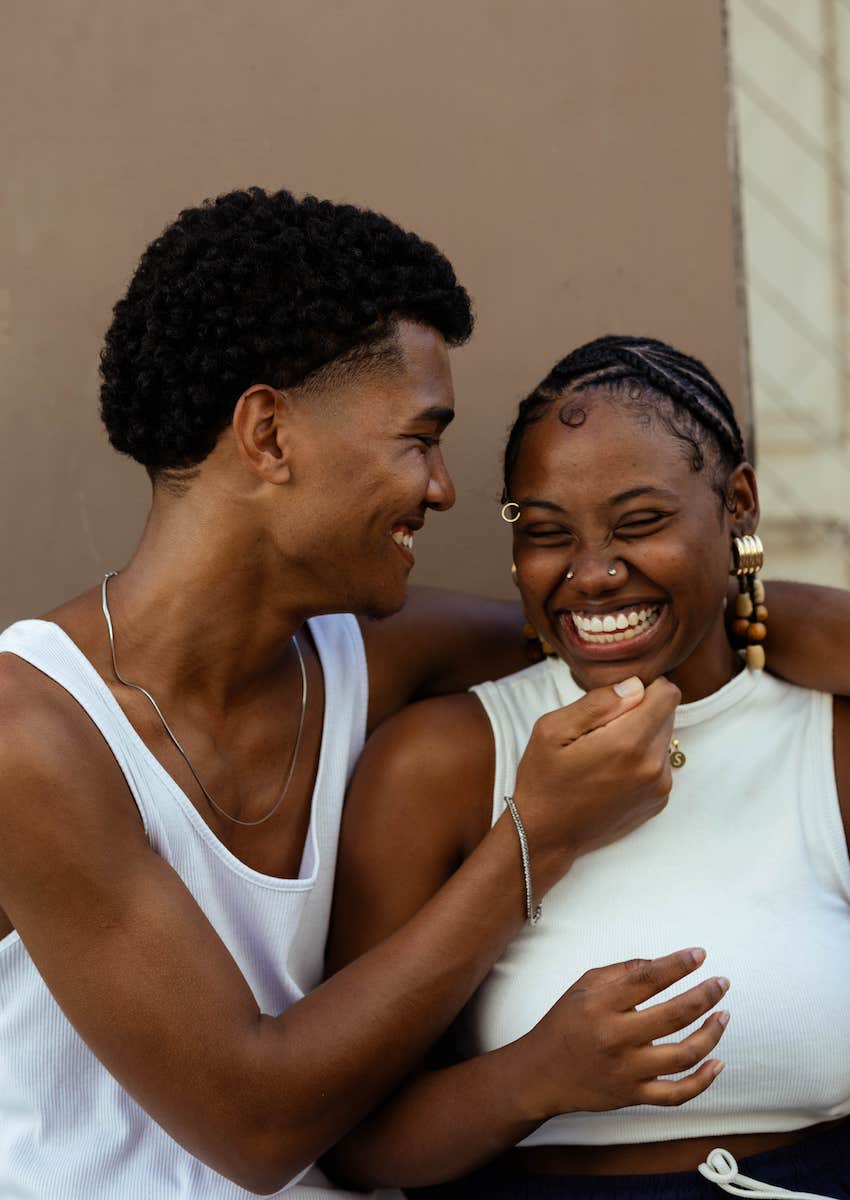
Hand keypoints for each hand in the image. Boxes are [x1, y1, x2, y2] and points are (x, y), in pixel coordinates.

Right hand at [512, 676, 678, 887]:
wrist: (545, 836)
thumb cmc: (543, 781)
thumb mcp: (553, 730)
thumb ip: (598, 703)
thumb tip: (635, 686)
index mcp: (629, 744)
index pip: (668, 694)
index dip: (643, 687)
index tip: (617, 699)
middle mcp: (653, 766)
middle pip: (667, 714)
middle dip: (639, 711)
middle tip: (601, 728)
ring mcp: (660, 787)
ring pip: (664, 738)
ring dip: (641, 735)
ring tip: (604, 752)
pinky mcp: (658, 800)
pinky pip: (660, 762)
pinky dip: (641, 758)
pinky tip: (611, 771)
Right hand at [519, 948, 728, 1118]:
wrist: (541, 1073)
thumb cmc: (564, 1024)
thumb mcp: (583, 986)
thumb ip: (621, 971)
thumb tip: (660, 963)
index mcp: (601, 1004)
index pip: (647, 979)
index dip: (677, 965)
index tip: (700, 954)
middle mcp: (615, 1037)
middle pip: (673, 1015)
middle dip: (704, 996)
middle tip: (721, 983)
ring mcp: (627, 1070)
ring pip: (683, 1055)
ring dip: (710, 1034)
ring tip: (723, 1016)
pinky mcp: (634, 1095)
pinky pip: (677, 1094)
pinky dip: (703, 1081)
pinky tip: (717, 1063)